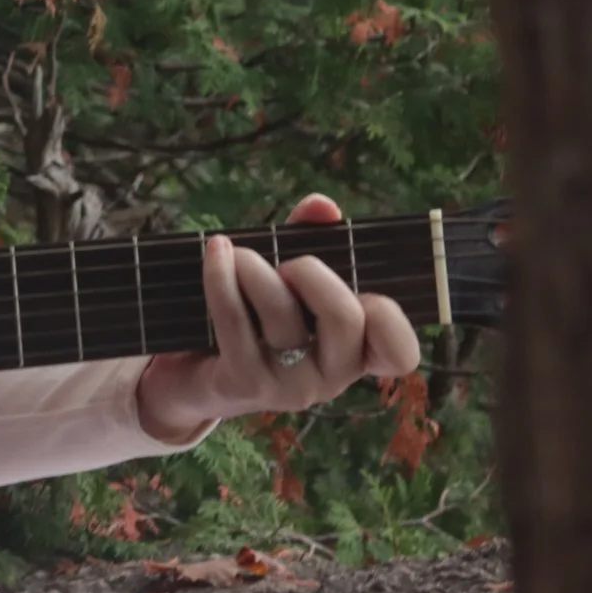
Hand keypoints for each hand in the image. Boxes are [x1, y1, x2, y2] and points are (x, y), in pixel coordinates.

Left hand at [135, 193, 421, 443]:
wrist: (191, 373)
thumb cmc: (253, 317)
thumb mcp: (287, 278)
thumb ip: (310, 239)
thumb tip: (324, 205)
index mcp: (355, 352)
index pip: (400, 354)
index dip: (390, 317)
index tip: (358, 285)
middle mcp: (330, 377)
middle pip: (345, 320)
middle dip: (312, 273)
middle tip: (286, 264)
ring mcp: (288, 387)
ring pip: (282, 316)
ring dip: (254, 268)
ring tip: (234, 251)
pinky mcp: (243, 384)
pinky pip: (235, 321)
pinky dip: (220, 276)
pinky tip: (215, 250)